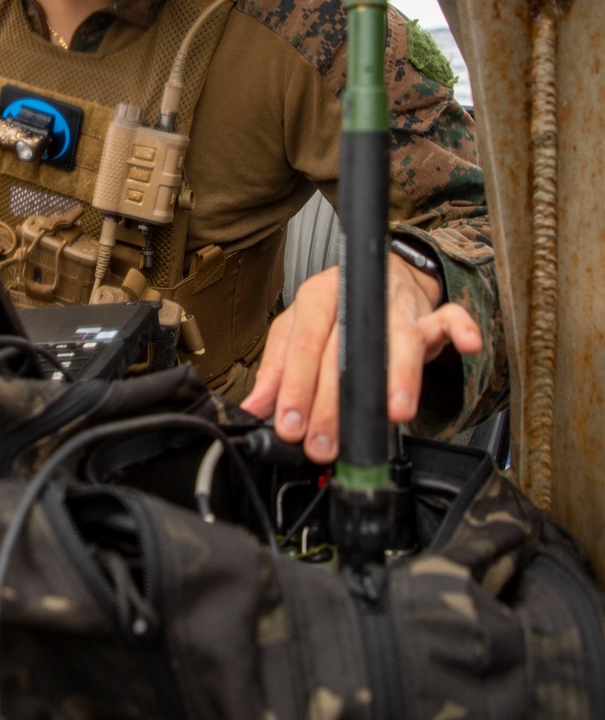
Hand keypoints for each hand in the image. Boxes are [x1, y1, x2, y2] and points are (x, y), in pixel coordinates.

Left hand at [240, 253, 481, 463]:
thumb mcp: (296, 332)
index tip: (289, 425)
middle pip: (347, 352)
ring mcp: (397, 306)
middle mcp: (358, 300)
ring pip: (399, 339)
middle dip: (334, 403)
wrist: (381, 276)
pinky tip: (466, 344)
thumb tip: (253, 408)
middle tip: (325, 443)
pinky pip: (450, 318)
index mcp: (318, 299)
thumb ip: (277, 369)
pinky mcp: (431, 314)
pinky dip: (461, 328)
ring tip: (393, 412)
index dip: (295, 387)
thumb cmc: (336, 311)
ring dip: (399, 375)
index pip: (304, 344)